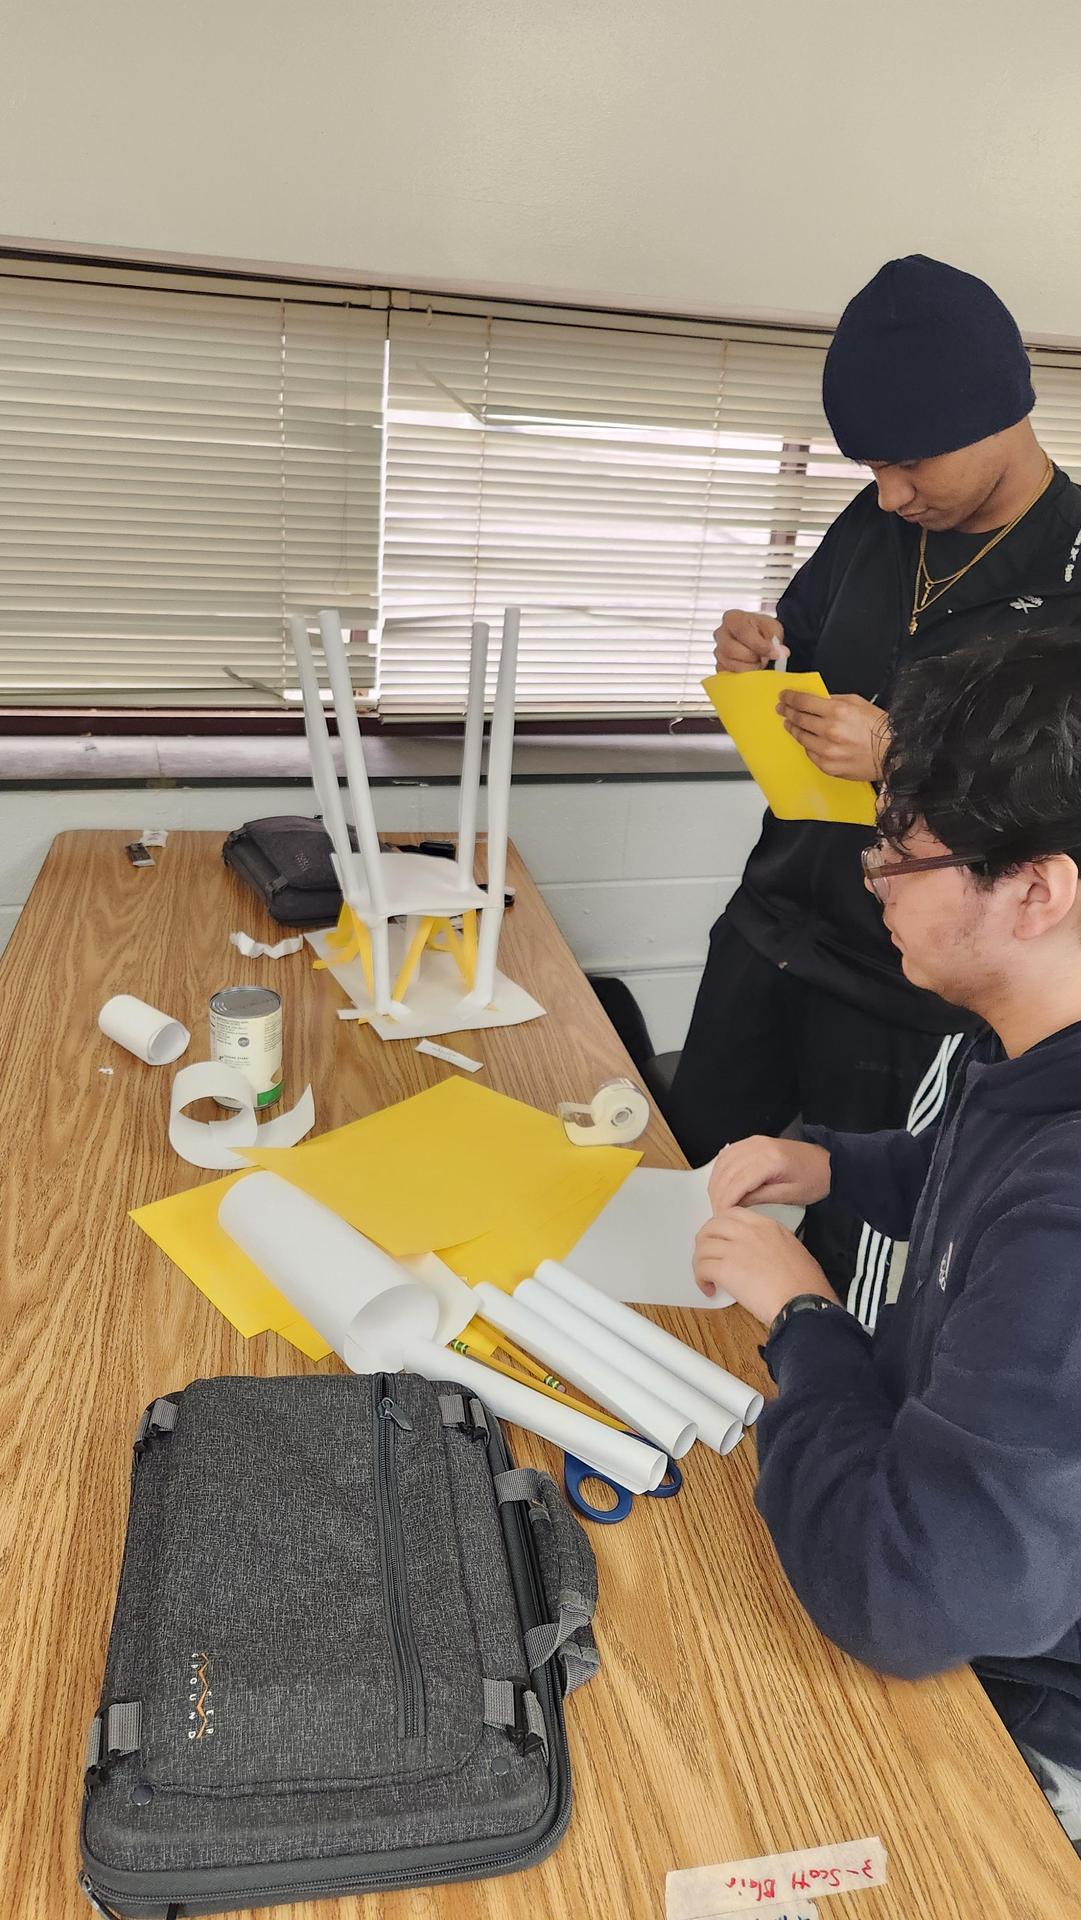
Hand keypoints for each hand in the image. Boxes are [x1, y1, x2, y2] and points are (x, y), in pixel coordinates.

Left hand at [693, 1209, 838, 1323]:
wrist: (804, 1302)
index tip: (720, 1239)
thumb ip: (772, 1243)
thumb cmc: (806, 1285)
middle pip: (712, 1226)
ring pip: (703, 1247)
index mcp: (767, 1226)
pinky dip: (700, 1279)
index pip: (733, 1214)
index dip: (721, 1227)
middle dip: (705, 1241)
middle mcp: (749, 1232)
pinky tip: (709, 1289)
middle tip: (707, 1257)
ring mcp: (735, 1249)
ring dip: (700, 1262)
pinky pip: (702, 1268)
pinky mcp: (726, 1269)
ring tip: (707, 1277)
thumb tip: (760, 1253)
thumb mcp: (794, 1249)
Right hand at [708, 1135, 831, 1210]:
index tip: (721, 1216)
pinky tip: (721, 1185)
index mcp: (771, 1160)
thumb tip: (735, 1206)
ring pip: (723, 1163)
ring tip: (719, 1202)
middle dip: (718, 1194)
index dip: (725, 1201)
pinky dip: (721, 1170)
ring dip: (717, 1183)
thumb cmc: (813, 1180)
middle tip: (718, 1213)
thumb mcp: (789, 1195)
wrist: (826, 1162)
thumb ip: (759, 1198)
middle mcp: (758, 1146)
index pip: (737, 1182)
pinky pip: (728, 1154)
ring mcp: (754, 1142)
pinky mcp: (753, 1141)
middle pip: (727, 1172)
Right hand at [714, 609, 788, 673]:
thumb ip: (775, 639)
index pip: (743, 632)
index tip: (774, 653)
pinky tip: (753, 669)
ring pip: (731, 664)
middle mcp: (720, 634)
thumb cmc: (762, 630)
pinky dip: (744, 675)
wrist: (759, 639)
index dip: (760, 645)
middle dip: (752, 657)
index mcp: (732, 618)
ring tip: (760, 663)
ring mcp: (718, 651)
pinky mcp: (719, 666)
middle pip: (731, 649)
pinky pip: (729, 674)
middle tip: (765, 659)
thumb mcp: (773, 628)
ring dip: (750, 667)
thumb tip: (781, 653)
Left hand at [776, 690, 888, 780]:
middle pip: (798, 719)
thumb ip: (834, 700)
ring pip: (801, 737)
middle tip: (782, 708)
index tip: (784, 696)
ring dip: (793, 728)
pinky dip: (807, 745)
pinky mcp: (828, 766)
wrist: (893, 754)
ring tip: (790, 723)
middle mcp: (830, 731)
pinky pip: (810, 753)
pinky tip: (808, 740)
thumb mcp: (858, 703)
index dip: (790, 697)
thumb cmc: (879, 728)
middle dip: (788, 711)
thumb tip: (816, 699)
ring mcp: (827, 751)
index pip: (803, 702)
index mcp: (837, 711)